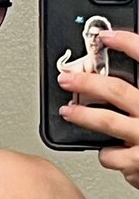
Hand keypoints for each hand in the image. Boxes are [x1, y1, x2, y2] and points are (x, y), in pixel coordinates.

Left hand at [57, 30, 138, 187]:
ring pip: (107, 121)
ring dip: (82, 115)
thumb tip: (108, 81)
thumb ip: (137, 91)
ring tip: (67, 111)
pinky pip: (110, 155)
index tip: (106, 37)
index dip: (127, 43)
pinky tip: (107, 152)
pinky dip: (105, 153)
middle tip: (67, 79)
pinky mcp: (137, 162)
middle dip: (87, 83)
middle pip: (117, 90)